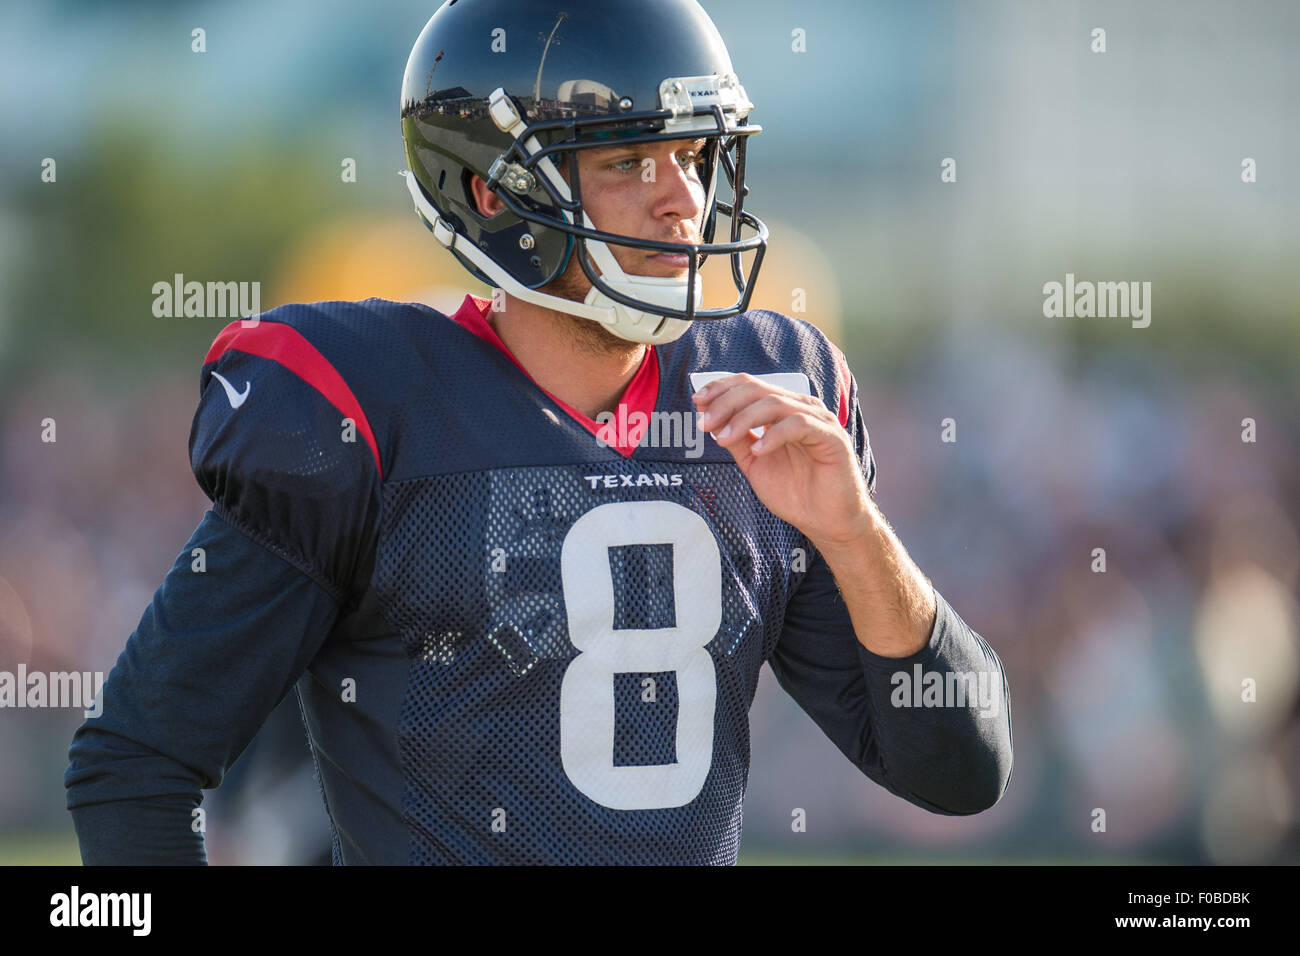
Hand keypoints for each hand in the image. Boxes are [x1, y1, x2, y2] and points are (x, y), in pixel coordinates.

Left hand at [692, 373, 871, 548]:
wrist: (826, 522)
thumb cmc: (795, 493)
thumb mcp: (754, 463)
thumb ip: (737, 440)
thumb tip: (710, 420)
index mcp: (783, 410)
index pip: (749, 385)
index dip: (721, 389)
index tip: (697, 402)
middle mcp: (800, 408)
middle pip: (758, 389)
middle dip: (725, 403)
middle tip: (705, 423)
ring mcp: (818, 420)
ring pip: (775, 402)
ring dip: (743, 418)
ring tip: (724, 438)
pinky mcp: (831, 437)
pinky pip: (799, 424)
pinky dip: (774, 434)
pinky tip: (758, 450)